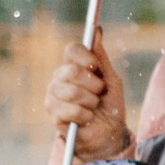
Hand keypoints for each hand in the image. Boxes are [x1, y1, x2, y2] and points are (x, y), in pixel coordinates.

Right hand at [44, 38, 132, 162]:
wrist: (109, 133)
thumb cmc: (109, 105)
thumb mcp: (111, 79)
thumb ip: (101, 57)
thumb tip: (96, 30)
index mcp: (73, 67)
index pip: (71, 49)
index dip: (86, 57)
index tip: (97, 68)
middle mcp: (59, 79)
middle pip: (71, 70)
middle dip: (93, 84)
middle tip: (99, 93)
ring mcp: (53, 96)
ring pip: (70, 91)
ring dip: (90, 101)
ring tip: (93, 107)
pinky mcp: (53, 115)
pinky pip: (70, 110)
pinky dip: (85, 115)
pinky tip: (86, 118)